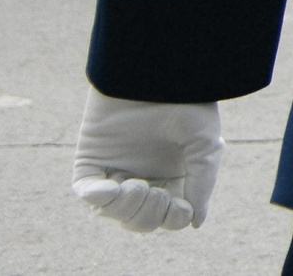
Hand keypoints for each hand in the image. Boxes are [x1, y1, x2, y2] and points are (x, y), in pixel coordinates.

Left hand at [69, 89, 222, 231]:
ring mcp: (116, 170)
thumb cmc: (186, 101)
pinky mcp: (90, 162)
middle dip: (148, 215)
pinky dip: (97, 198)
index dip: (174, 217)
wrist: (155, 70)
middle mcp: (144, 176)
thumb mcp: (205, 143)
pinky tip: (112, 188)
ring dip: (125, 208)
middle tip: (153, 191)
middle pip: (141, 221)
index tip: (180, 204)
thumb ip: (202, 182)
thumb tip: (195, 223)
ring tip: (134, 186)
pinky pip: (88, 194)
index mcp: (174, 175)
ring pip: (114, 213)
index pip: (170, 216)